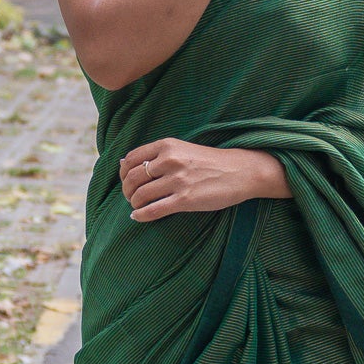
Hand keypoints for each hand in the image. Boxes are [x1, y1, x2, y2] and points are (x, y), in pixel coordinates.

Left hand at [119, 138, 266, 220]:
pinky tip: (137, 217)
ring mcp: (178, 180)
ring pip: (140, 195)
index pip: (132, 158)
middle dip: (126, 190)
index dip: (123, 172)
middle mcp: (170, 160)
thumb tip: (126, 164)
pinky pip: (153, 210)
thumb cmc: (211, 162)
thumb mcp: (183, 149)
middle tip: (130, 197)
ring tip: (137, 206)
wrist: (241, 172)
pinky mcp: (185, 199)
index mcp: (168, 146)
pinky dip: (140, 215)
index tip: (126, 181)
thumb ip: (159, 154)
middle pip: (133, 178)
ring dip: (134, 203)